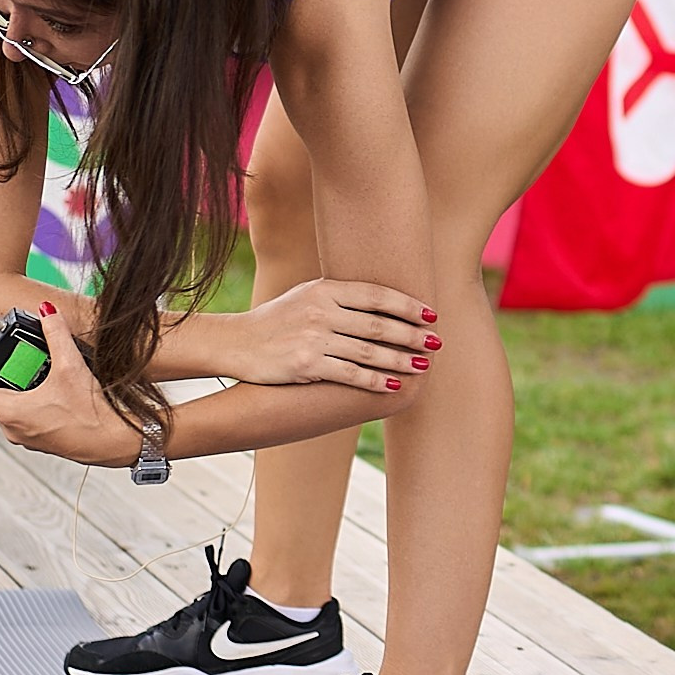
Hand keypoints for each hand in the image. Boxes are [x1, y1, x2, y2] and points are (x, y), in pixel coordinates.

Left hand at [0, 303, 143, 465]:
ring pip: (8, 404)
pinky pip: (24, 414)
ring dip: (14, 382)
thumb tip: (47, 311)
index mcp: (8, 412)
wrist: (116, 443)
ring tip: (31, 364)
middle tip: (8, 347)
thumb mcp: (71, 367)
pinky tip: (50, 385)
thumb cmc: (92, 415)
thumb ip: (56, 334)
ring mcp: (26, 436)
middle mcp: (11, 428)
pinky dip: (28, 396)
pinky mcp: (42, 439)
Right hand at [226, 276, 439, 391]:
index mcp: (325, 289)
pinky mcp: (306, 365)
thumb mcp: (306, 295)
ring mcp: (314, 338)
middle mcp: (321, 311)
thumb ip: (340, 295)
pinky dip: (375, 381)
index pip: (376, 295)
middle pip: (378, 323)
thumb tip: (383, 299)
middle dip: (412, 334)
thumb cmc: (277, 319)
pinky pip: (350, 374)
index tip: (430, 315)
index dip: (407, 305)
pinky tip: (394, 386)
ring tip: (423, 365)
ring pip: (369, 351)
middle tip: (436, 342)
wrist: (238, 343)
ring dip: (400, 360)